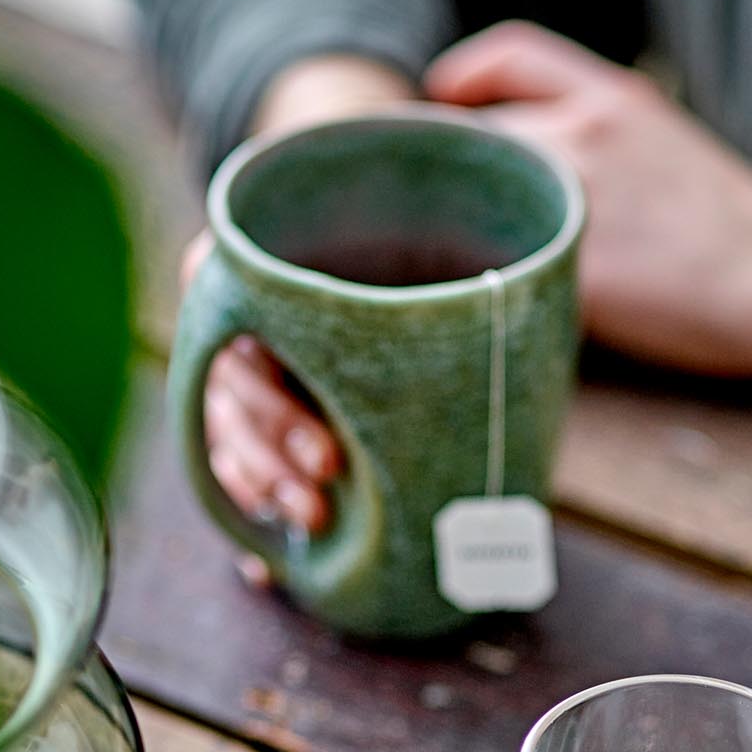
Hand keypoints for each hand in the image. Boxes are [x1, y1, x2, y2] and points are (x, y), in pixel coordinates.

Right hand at [189, 55, 413, 532]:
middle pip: (235, 390)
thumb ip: (433, 246)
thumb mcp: (418, 202)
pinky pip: (230, 459)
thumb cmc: (403, 201)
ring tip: (313, 524)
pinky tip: (264, 562)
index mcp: (254, 255)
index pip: (236, 327)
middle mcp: (235, 306)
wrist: (382, 189)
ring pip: (228, 430)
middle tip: (329, 488)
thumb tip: (523, 289)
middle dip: (278, 451)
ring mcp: (238, 357)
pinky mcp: (249, 403)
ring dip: (264, 485)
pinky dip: (249, 508)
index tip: (332, 454)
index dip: (278, 404)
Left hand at [424, 22, 751, 387]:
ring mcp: (571, 200)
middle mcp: (583, 134)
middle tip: (434, 204)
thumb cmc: (740, 230)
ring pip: (469, 201)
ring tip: (446, 258)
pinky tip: (475, 302)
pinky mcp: (567, 268)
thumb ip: (603, 139)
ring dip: (451, 226)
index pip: (512, 54)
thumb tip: (540, 161)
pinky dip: (476, 280)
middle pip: (474, 134)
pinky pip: (493, 267)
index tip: (443, 100)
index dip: (465, 76)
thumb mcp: (670, 146)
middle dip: (448, 167)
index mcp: (614, 99)